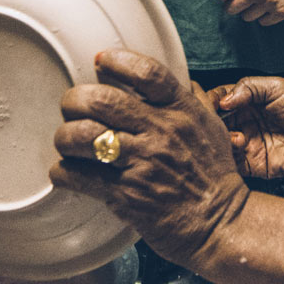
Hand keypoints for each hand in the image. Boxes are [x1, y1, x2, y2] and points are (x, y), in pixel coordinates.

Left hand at [52, 50, 249, 268]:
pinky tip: (65, 171)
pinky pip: (79, 175)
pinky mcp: (125, 194)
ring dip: (66, 136)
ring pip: (85, 136)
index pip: (147, 73)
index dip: (117, 61)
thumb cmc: (215, 176)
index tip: (100, 61)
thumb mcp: (212, 126)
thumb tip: (172, 79)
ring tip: (67, 141)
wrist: (220, 223)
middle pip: (104, 100)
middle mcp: (160, 133)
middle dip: (76, 99)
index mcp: (181, 111)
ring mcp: (141, 163)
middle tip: (71, 105)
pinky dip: (63, 172)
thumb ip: (191, 99)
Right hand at [212, 77, 283, 179]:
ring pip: (220, 143)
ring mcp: (246, 144)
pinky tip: (239, 145)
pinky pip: (232, 163)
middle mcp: (242, 123)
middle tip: (214, 120)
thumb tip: (224, 100)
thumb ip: (248, 87)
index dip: (210, 100)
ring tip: (238, 135)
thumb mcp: (276, 87)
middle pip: (214, 122)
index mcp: (246, 102)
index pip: (218, 100)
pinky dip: (228, 156)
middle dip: (211, 121)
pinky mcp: (252, 164)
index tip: (210, 102)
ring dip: (222, 138)